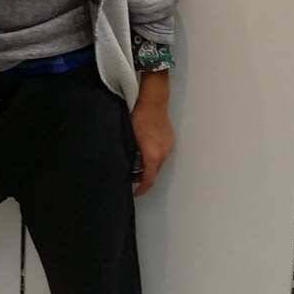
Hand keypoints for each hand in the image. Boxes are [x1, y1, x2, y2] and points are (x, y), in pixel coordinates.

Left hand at [131, 71, 174, 196]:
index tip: (135, 193)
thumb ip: (129, 153)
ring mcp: (169, 146)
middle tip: (130, 177)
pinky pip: (161, 153)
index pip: (149, 179)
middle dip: (143, 177)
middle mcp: (164, 153)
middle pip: (154, 172)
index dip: (142, 188)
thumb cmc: (138, 116)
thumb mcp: (129, 136)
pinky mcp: (170, 139)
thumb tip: (123, 163)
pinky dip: (153, 157)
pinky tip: (143, 151)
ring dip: (148, 166)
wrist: (154, 100)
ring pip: (158, 162)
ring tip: (135, 163)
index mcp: (153, 154)